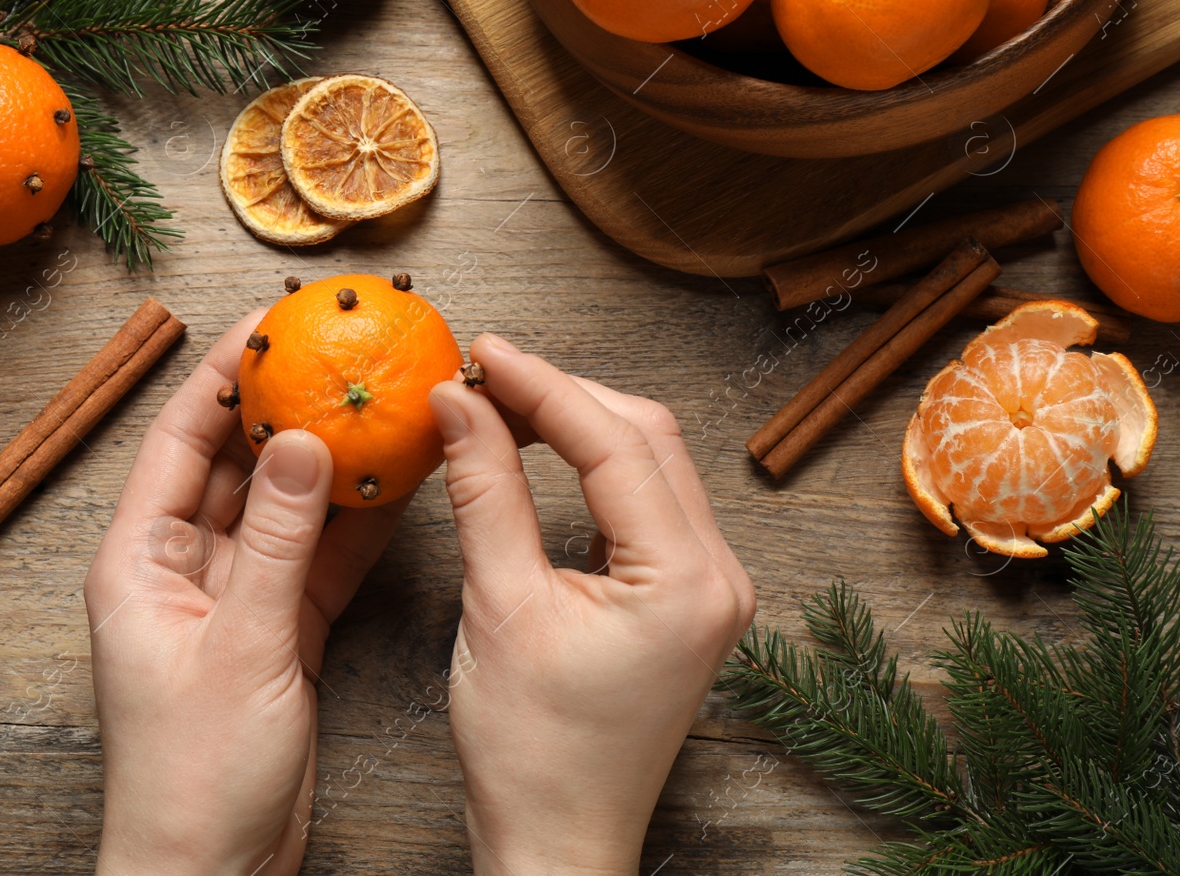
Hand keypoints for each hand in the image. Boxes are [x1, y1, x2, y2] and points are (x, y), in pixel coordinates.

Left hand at [85, 313, 410, 875]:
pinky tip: (395, 483)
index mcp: (139, 560)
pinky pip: (316, 559)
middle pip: (237, 464)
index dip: (222, 376)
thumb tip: (302, 441)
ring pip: (285, 509)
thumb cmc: (192, 776)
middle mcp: (181, 568)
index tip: (270, 324)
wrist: (211, 872)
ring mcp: (233, 599)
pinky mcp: (277, 633)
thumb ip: (278, 541)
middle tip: (338, 353)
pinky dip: (353, 525)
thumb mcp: (242, 646)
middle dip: (285, 408)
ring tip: (379, 403)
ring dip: (328, 461)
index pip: (180, 440)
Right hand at [428, 334, 755, 875]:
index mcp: (688, 580)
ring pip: (648, 463)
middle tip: (480, 376)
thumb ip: (484, 491)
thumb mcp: (498, 607)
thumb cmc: (532, 752)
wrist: (559, 841)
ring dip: (576, 426)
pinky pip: (644, 503)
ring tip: (497, 405)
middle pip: (646, 438)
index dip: (541, 384)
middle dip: (561, 396)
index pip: (615, 443)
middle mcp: (720, 575)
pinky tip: (536, 452)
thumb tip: (458, 402)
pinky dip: (590, 468)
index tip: (480, 352)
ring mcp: (710, 587)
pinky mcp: (686, 598)